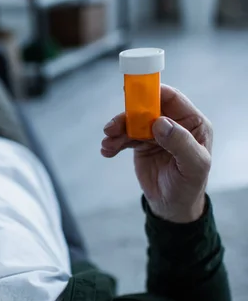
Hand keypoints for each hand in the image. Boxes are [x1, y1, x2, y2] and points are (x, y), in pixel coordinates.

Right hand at [101, 85, 212, 222]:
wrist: (172, 207)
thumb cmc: (189, 186)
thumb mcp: (193, 166)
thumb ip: (180, 143)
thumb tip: (160, 122)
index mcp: (193, 123)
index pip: (172, 99)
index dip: (153, 93)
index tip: (133, 94)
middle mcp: (174, 124)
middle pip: (147, 108)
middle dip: (128, 114)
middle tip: (112, 126)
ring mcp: (156, 134)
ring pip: (133, 122)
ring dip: (117, 130)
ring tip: (108, 143)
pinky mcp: (142, 144)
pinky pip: (125, 137)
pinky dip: (114, 142)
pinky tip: (107, 151)